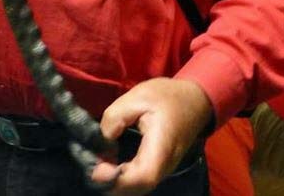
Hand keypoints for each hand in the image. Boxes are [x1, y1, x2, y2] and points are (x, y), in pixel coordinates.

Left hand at [91, 78, 212, 194]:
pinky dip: (121, 177)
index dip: (117, 179)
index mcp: (161, 148)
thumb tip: (100, 142)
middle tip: (89, 163)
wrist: (195, 100)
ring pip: (136, 187)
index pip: (142, 177)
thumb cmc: (167, 96)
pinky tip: (106, 163)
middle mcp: (164, 166)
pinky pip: (138, 180)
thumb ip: (115, 118)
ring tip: (95, 162)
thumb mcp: (137, 97)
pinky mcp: (157, 168)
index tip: (96, 169)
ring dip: (114, 181)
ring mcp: (162, 170)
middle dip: (109, 183)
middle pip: (136, 188)